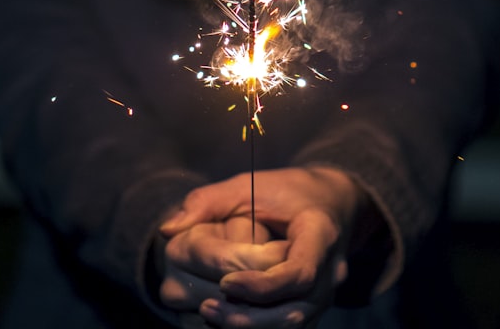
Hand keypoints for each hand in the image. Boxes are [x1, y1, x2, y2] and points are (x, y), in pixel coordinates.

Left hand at [160, 167, 360, 327]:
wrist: (332, 203)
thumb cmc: (286, 191)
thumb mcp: (249, 185)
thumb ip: (208, 202)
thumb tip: (167, 229)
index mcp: (320, 233)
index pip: (300, 272)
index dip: (263, 285)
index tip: (225, 281)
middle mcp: (331, 270)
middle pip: (296, 309)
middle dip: (251, 315)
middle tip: (206, 307)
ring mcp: (327, 292)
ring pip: (294, 324)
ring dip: (253, 326)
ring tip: (210, 314)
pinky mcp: (316, 305)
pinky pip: (291, 326)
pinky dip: (260, 326)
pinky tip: (227, 319)